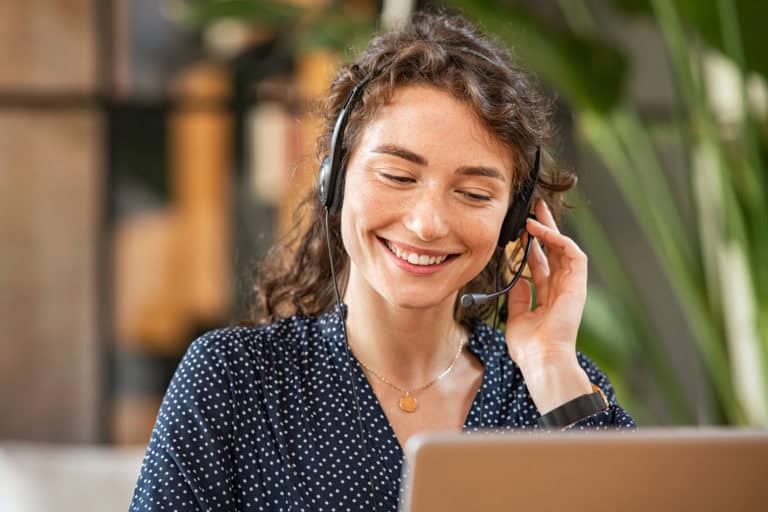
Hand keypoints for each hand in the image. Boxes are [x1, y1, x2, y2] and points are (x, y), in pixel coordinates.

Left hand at [504, 199, 591, 412]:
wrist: (542, 359)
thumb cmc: (529, 346)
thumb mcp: (517, 315)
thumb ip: (518, 294)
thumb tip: (515, 275)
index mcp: (547, 297)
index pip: (540, 264)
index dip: (530, 246)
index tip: (518, 231)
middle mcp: (561, 288)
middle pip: (553, 251)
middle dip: (544, 229)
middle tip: (534, 209)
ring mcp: (571, 286)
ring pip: (564, 248)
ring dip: (551, 229)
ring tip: (535, 213)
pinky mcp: (578, 284)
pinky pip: (572, 254)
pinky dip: (557, 239)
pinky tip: (539, 230)